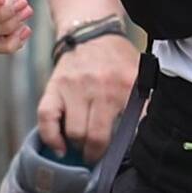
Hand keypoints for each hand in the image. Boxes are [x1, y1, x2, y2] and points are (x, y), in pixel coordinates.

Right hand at [38, 27, 139, 157]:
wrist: (91, 34)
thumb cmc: (117, 61)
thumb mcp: (139, 77)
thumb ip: (144, 104)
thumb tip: (145, 138)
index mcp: (126, 86)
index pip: (130, 127)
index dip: (124, 149)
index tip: (120, 157)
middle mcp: (100, 88)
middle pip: (96, 136)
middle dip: (96, 154)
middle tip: (96, 158)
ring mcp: (74, 88)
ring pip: (74, 132)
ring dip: (77, 147)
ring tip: (81, 148)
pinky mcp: (53, 88)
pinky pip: (46, 118)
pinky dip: (51, 138)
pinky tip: (59, 148)